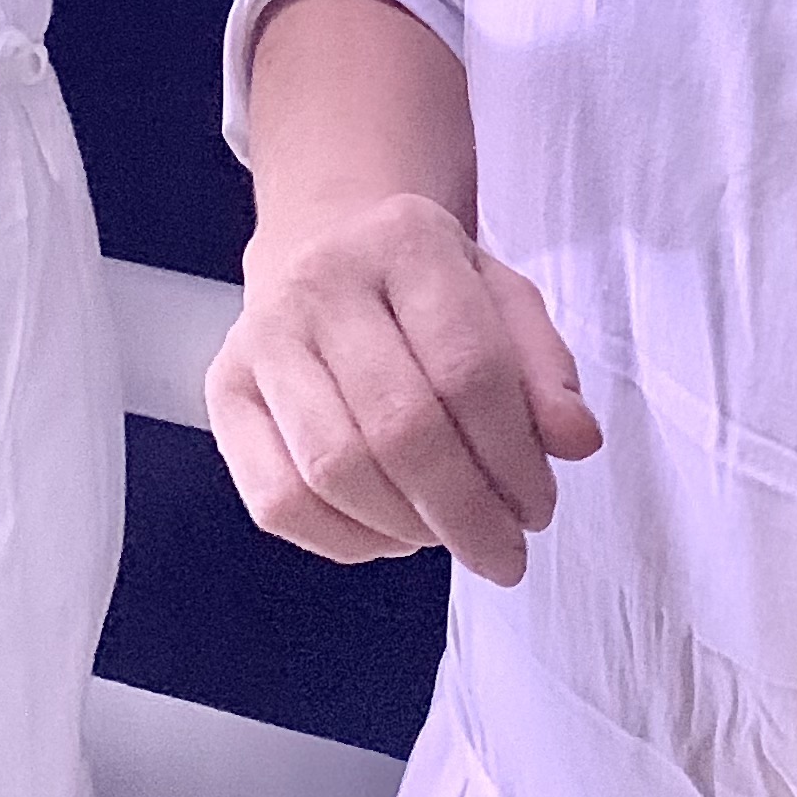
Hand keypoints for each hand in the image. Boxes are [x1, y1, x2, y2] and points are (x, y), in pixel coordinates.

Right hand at [208, 191, 603, 584]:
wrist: (325, 245)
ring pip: (334, 469)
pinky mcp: (222, 391)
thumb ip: (545, 370)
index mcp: (406, 240)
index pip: (469, 367)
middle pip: (400, 426)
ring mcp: (259, 336)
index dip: (513, 457)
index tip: (539, 509)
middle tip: (505, 555)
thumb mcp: (502, 300)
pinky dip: (343, 541)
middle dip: (466, 512)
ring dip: (408, 529)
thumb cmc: (426, 290)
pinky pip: (278, 500)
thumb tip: (575, 442)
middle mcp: (321, 280)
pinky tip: (390, 533)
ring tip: (448, 537)